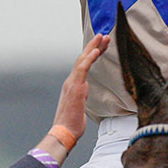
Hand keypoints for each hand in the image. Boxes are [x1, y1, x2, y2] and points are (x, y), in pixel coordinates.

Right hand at [43, 34, 109, 158]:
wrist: (64, 132)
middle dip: (94, 46)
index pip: (84, 65)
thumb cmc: (72, 123)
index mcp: (73, 85)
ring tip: (102, 37)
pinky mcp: (75, 87)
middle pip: (83, 59)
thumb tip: (85, 92)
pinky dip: (89, 58)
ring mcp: (72, 83)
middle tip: (103, 35)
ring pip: (83, 60)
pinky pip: (82, 69)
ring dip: (93, 47)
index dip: (92, 54)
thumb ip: (82, 97)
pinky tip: (96, 50)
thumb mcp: (80, 106)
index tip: (101, 46)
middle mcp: (71, 81)